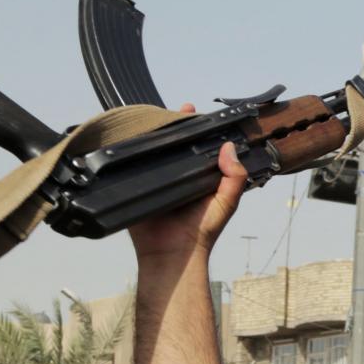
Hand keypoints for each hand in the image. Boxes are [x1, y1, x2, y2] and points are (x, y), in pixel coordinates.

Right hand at [126, 118, 249, 263]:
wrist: (172, 252)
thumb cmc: (202, 231)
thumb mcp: (226, 202)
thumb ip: (234, 177)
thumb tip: (229, 147)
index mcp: (198, 177)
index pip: (196, 146)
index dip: (195, 129)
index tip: (192, 111)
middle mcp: (177, 176)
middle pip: (172, 146)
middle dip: (170, 128)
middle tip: (170, 111)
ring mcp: (155, 180)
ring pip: (152, 153)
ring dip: (150, 137)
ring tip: (150, 118)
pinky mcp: (136, 187)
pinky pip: (131, 168)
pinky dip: (130, 154)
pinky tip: (129, 138)